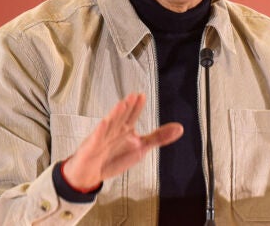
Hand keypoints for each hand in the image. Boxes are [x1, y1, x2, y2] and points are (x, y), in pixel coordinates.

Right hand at [63, 93, 182, 188]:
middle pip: (122, 116)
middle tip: (134, 96)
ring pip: (110, 123)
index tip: (142, 96)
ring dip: (116, 114)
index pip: (132, 115)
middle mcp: (114, 130)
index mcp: (125, 129)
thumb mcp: (141, 148)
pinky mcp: (92, 147)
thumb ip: (159, 137)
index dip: (137, 106)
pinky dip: (101, 131)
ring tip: (122, 105)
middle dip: (128, 107)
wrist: (90, 173)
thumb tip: (180, 128)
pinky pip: (97, 137)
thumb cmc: (114, 158)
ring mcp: (102, 137)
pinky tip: (105, 123)